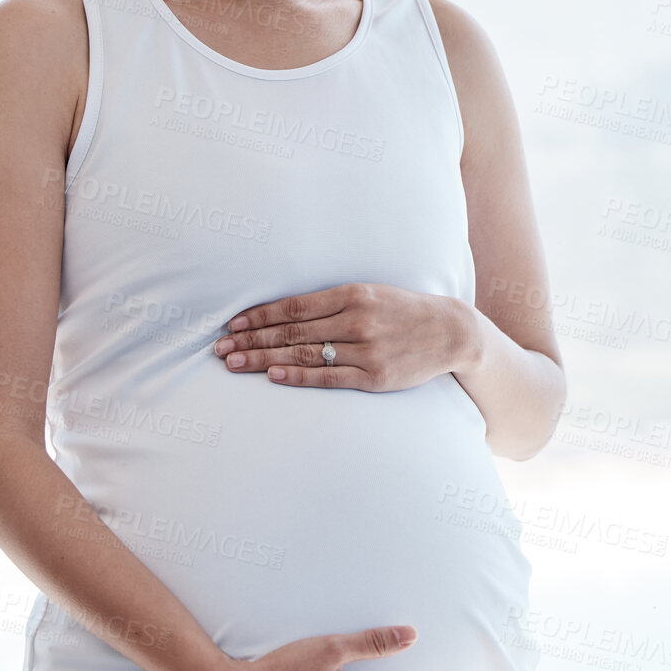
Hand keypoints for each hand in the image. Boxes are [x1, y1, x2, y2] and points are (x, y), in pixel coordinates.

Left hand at [214, 282, 471, 391]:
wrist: (450, 332)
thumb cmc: (402, 311)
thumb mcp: (370, 293)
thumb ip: (331, 302)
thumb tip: (285, 313)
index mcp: (352, 294)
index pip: (294, 306)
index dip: (259, 316)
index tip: (232, 325)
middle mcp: (356, 320)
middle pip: (292, 331)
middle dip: (251, 340)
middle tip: (220, 349)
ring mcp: (366, 349)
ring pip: (304, 354)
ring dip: (264, 359)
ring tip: (234, 364)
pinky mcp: (375, 375)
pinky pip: (328, 377)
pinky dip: (298, 376)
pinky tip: (273, 376)